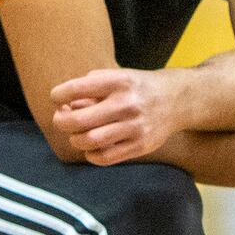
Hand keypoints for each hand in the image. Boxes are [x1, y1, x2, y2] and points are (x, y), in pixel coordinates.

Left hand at [50, 69, 184, 165]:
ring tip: (77, 134)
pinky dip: (91, 154)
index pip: (76, 88)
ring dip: (75, 139)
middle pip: (78, 120)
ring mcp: (134, 127)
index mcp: (118, 81)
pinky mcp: (140, 146)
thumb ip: (90, 87)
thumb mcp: (116, 76)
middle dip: (61, 121)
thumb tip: (65, 107)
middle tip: (61, 119)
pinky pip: (105, 158)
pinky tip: (91, 147)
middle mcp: (126, 104)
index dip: (58, 95)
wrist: (177, 99)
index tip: (57, 98)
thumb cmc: (137, 88)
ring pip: (89, 141)